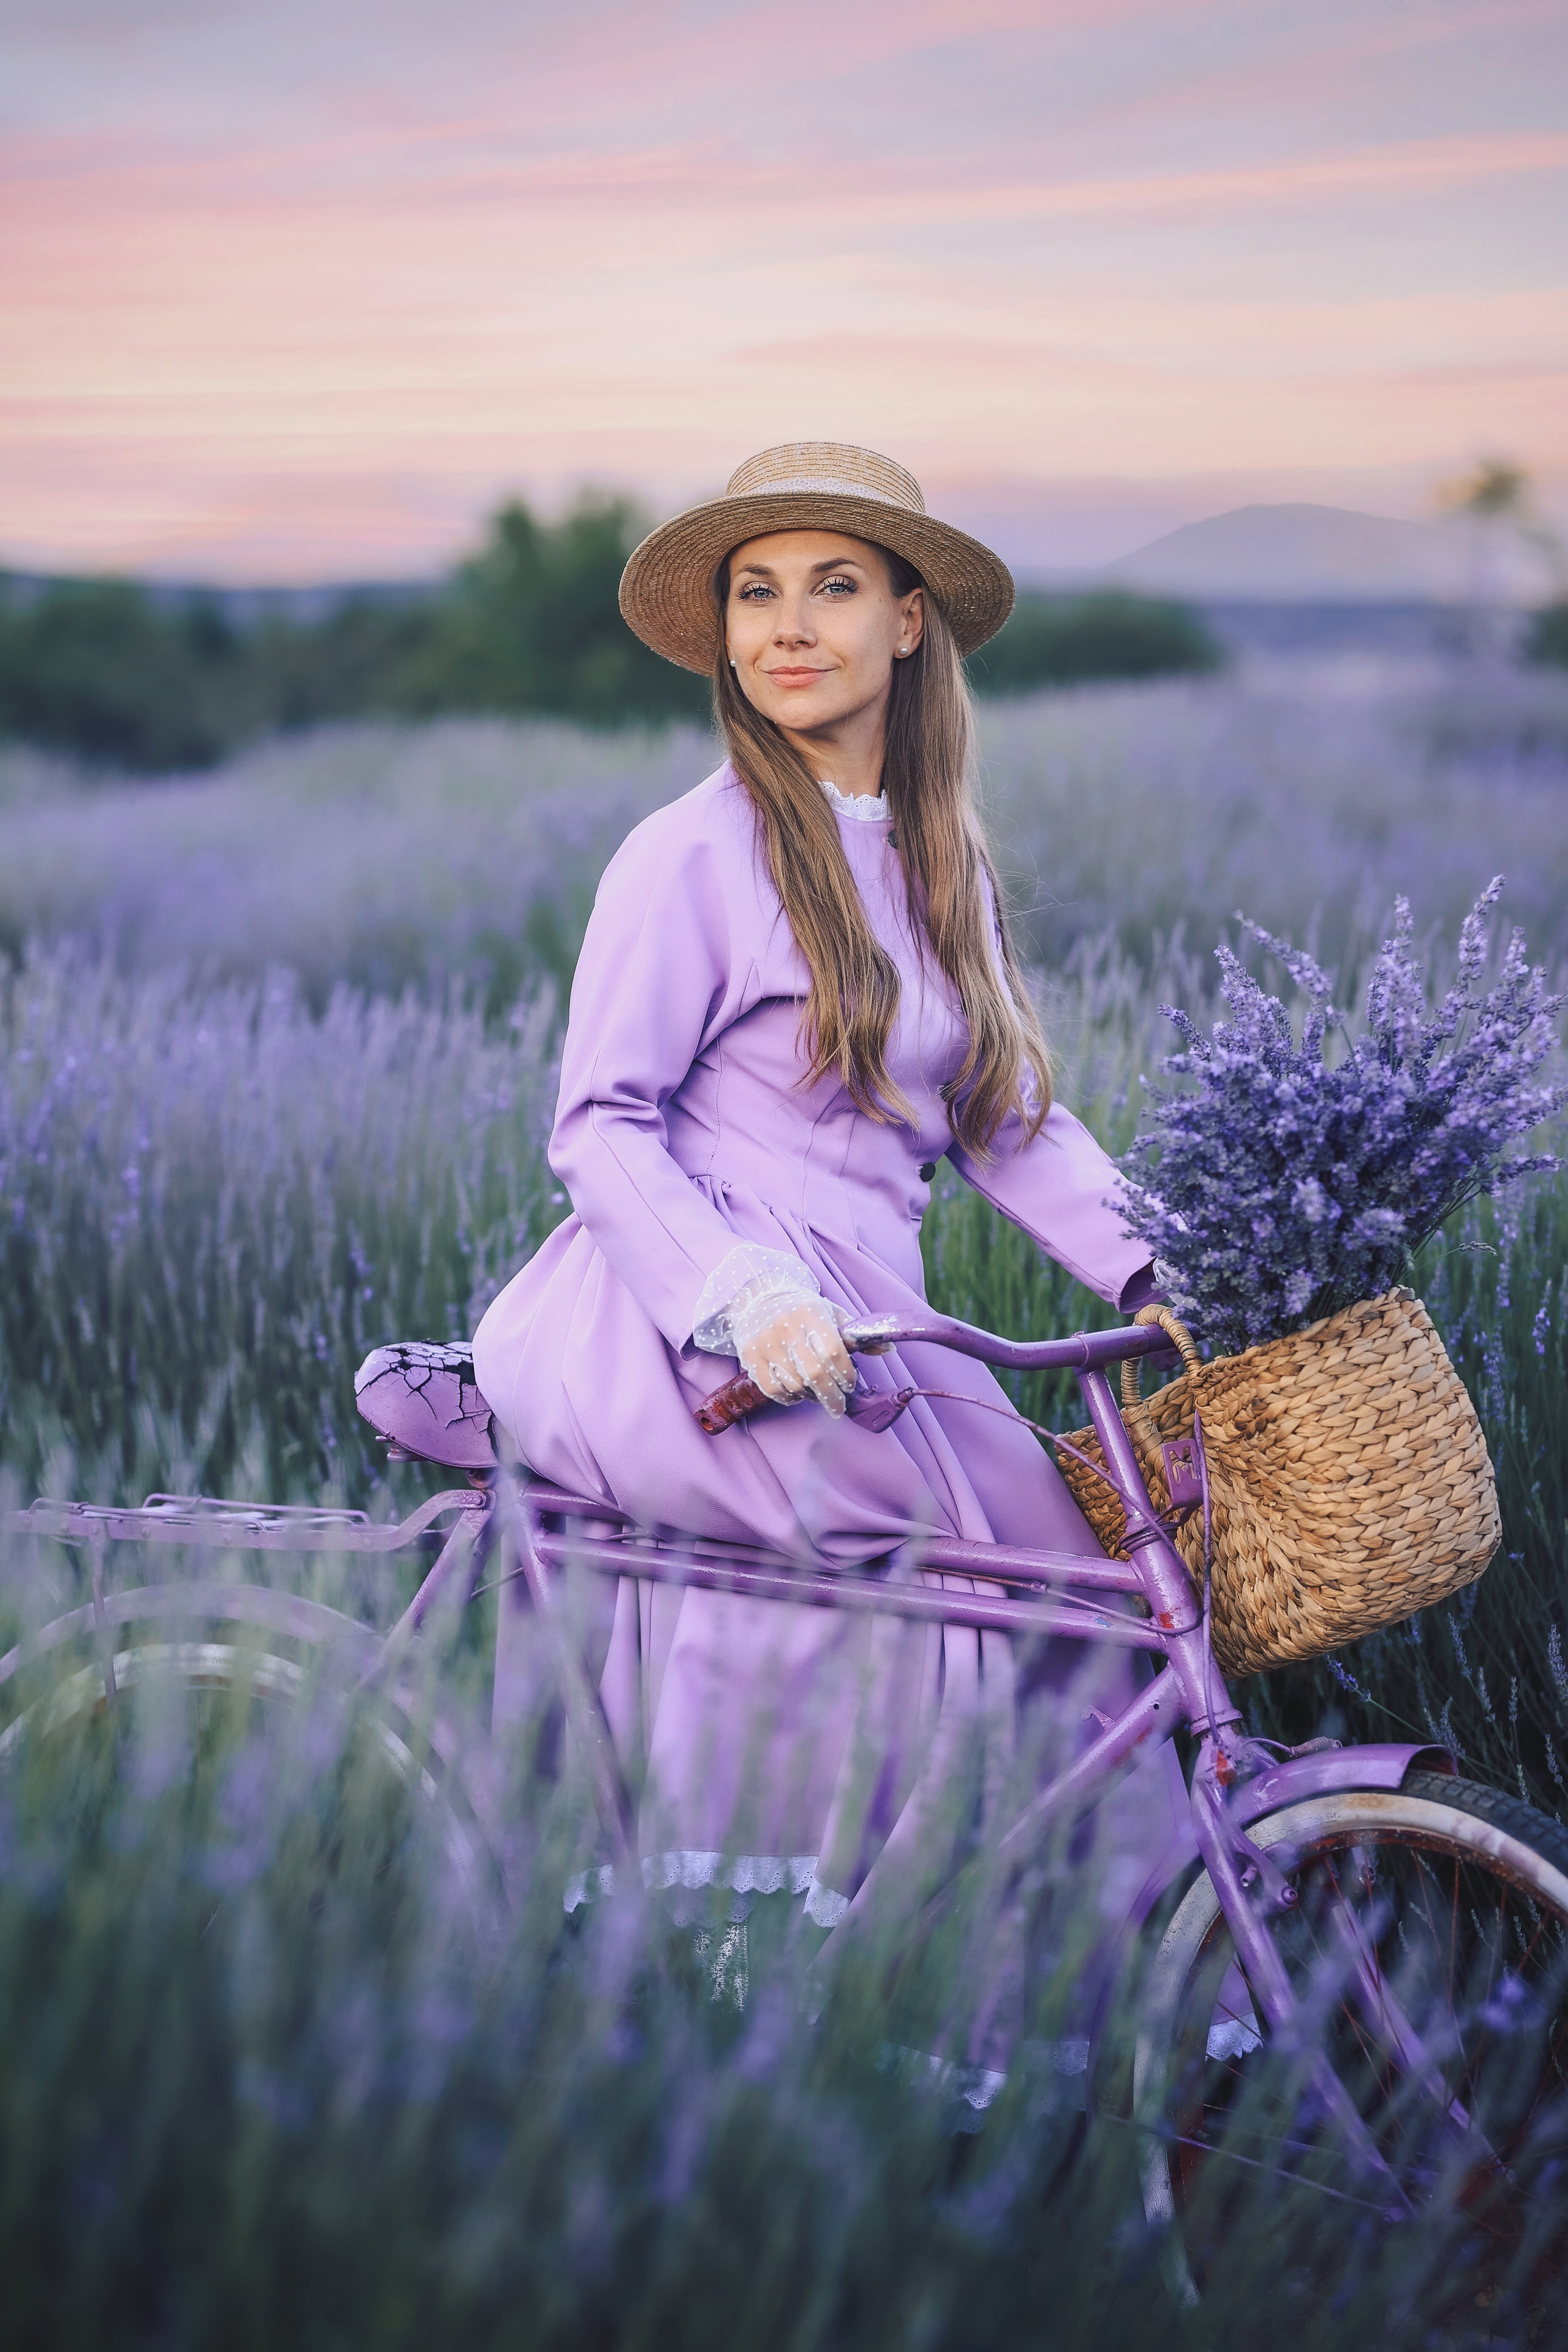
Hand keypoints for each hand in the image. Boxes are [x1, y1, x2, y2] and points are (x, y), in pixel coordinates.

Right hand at [735, 1297, 856, 1416]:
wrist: (759, 1300)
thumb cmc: (802, 1310)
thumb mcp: (831, 1314)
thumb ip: (855, 1335)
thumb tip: (888, 1349)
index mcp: (811, 1313)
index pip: (832, 1351)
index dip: (845, 1374)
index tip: (850, 1385)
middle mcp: (786, 1327)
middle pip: (814, 1373)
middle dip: (831, 1396)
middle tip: (838, 1407)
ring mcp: (766, 1343)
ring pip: (794, 1384)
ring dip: (810, 1396)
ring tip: (818, 1395)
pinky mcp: (750, 1357)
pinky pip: (773, 1389)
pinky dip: (789, 1397)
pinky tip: (797, 1394)